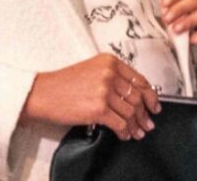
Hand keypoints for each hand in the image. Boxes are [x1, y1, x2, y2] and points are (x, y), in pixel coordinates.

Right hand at [20, 54, 160, 141]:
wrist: (42, 93)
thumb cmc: (63, 83)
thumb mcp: (91, 70)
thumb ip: (113, 77)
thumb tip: (133, 95)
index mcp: (110, 62)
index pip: (139, 80)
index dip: (151, 96)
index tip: (154, 105)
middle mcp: (109, 74)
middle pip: (137, 97)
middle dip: (145, 114)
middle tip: (148, 123)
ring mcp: (104, 92)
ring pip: (130, 112)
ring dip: (136, 125)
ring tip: (138, 132)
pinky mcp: (98, 109)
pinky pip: (120, 123)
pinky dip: (126, 131)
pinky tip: (125, 135)